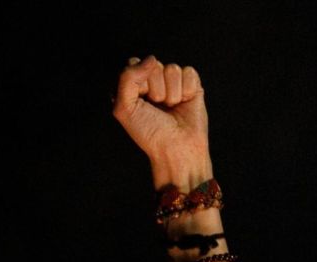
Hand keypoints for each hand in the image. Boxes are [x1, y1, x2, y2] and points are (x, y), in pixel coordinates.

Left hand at [111, 55, 211, 187]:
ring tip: (171, 108)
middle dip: (155, 89)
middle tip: (158, 107)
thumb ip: (127, 78)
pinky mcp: (191, 84)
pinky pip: (188, 72)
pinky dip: (186, 91)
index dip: (138, 83)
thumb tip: (151, 58)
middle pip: (153, 64)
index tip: (141, 103)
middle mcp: (152, 81)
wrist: (176, 148)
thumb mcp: (125, 108)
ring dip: (171, 93)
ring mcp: (172, 81)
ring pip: (172, 69)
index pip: (133, 63)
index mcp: (133, 85)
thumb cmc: (149, 132)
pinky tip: (184, 104)